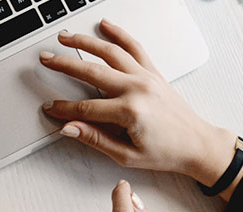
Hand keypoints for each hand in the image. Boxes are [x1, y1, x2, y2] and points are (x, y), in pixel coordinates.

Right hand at [40, 19, 242, 192]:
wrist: (196, 144)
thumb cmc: (167, 152)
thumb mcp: (126, 155)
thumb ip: (95, 138)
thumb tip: (69, 128)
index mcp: (130, 111)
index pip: (85, 108)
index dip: (64, 108)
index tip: (50, 108)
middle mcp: (138, 89)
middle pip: (92, 71)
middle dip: (65, 64)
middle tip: (46, 59)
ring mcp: (146, 77)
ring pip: (110, 52)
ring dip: (85, 42)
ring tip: (66, 37)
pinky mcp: (154, 73)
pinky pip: (134, 48)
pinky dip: (119, 34)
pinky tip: (105, 26)